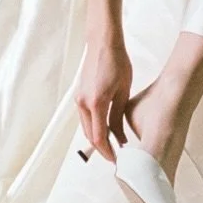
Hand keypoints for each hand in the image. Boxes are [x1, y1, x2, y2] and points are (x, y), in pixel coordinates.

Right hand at [76, 35, 131, 161]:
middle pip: (90, 135)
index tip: (117, 160)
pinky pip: (85, 117)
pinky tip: (106, 128)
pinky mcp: (79, 94)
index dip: (107, 152)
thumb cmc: (117, 63)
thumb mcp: (123, 92)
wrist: (103, 43)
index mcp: (96, 103)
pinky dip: (94, 126)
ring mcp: (79, 98)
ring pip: (86, 127)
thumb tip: (120, 138)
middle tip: (116, 156)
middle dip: (102, 148)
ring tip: (113, 144)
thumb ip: (119, 117)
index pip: (99, 137)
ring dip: (97, 138)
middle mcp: (83, 103)